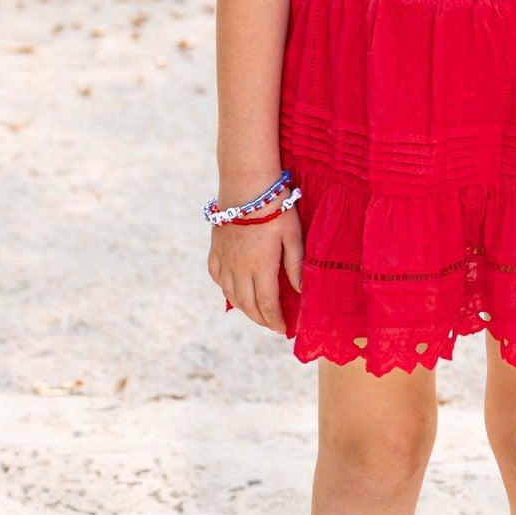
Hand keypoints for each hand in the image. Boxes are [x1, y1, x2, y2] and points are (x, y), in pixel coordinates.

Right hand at [209, 208, 304, 332]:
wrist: (246, 185)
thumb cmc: (276, 208)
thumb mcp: (293, 236)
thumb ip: (295, 266)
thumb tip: (300, 292)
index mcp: (261, 267)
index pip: (267, 304)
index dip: (275, 321)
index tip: (283, 330)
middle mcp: (239, 268)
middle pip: (248, 305)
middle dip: (261, 319)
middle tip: (272, 325)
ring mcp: (225, 260)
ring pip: (230, 294)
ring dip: (244, 308)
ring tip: (257, 313)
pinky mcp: (215, 250)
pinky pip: (217, 277)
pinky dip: (226, 290)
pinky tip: (234, 291)